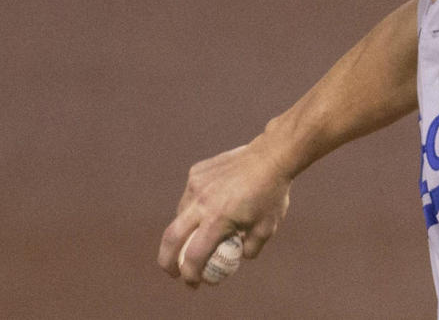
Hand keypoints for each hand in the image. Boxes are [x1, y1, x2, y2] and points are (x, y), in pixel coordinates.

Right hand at [157, 137, 291, 286]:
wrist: (272, 156)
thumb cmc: (272, 194)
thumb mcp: (267, 228)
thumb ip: (250, 248)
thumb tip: (237, 257)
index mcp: (218, 219)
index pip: (194, 255)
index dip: (191, 274)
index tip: (193, 283)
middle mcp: (201, 203)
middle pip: (171, 237)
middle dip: (167, 260)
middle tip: (173, 271)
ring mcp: (196, 185)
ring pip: (180, 215)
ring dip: (184, 230)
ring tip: (201, 233)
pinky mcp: (196, 173)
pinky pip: (189, 196)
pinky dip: (194, 207)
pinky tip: (211, 205)